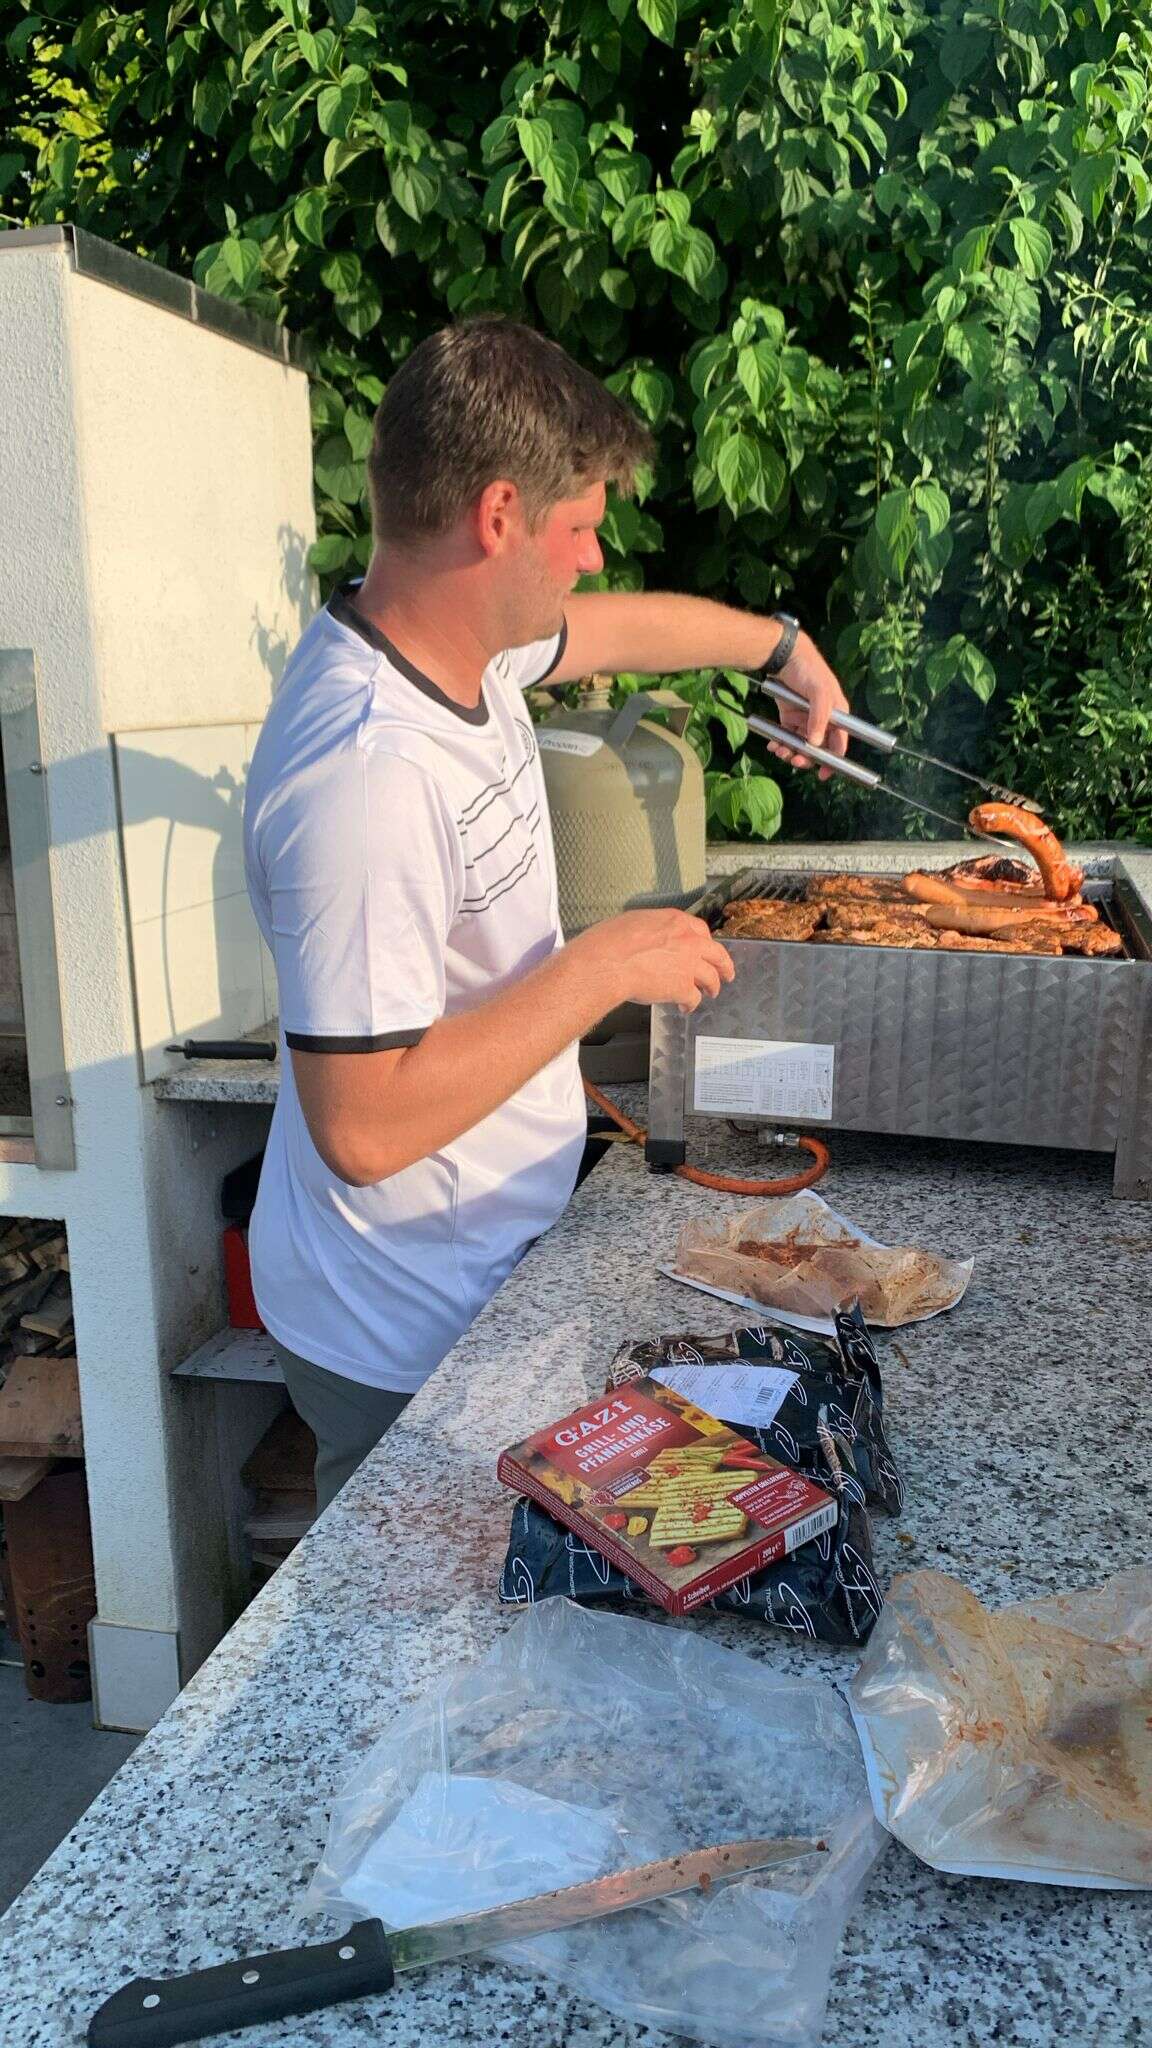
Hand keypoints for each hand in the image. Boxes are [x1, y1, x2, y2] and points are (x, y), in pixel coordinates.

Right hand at [572, 907, 735, 1014]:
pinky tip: (686, 1008)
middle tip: (727, 973)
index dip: (705, 943)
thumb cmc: (610, 941)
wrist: (608, 962)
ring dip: (712, 987)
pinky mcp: (683, 987)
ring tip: (710, 993)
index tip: (706, 949)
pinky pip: (694, 998)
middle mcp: (689, 941)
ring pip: (711, 978)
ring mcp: (689, 965)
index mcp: (676, 922)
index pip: (701, 931)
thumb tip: (648, 938)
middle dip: (724, 965)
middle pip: (717, 954)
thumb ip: (651, 930)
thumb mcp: (633, 922)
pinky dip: (691, 1004)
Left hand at [765, 632, 850, 779]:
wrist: (784, 656)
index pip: (839, 744)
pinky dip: (781, 744)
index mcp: (838, 715)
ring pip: (801, 746)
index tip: (824, 775)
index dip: (834, 761)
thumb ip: (819, 718)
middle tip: (795, 761)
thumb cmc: (808, 671)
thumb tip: (816, 743)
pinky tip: (773, 745)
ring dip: (791, 753)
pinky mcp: (790, 718)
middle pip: (818, 749)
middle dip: (807, 759)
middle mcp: (823, 721)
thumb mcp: (819, 692)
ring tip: (780, 751)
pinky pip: (787, 738)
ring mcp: (806, 720)